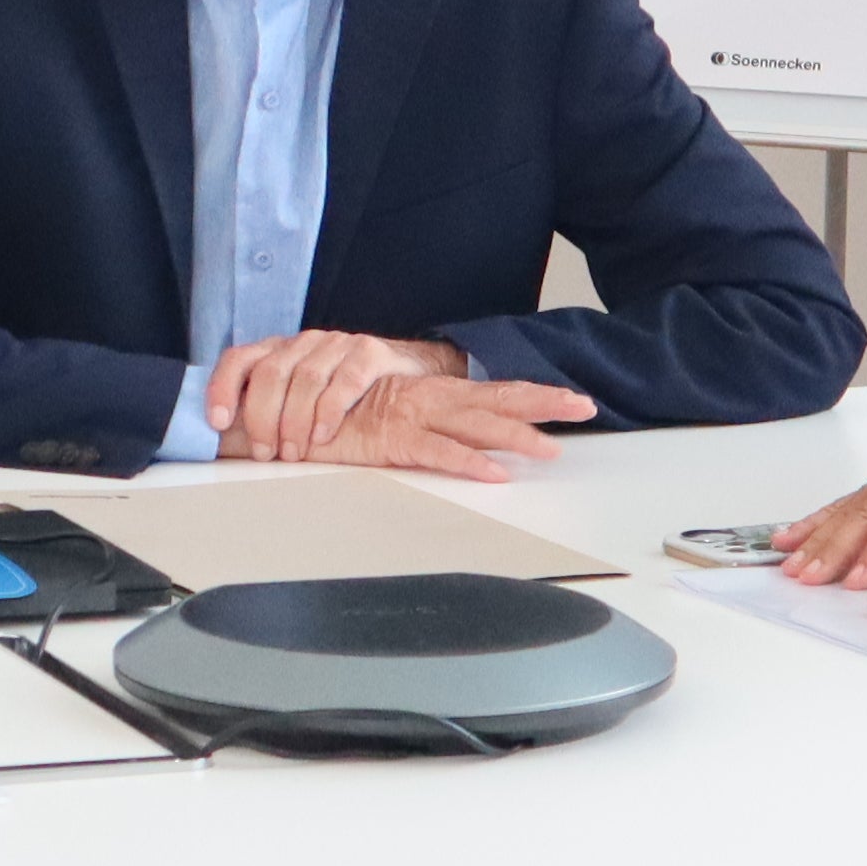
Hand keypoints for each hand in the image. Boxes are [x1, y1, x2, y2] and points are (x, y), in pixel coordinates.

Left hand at [205, 327, 462, 462]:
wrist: (409, 376)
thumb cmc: (347, 396)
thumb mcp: (301, 400)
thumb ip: (269, 412)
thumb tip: (228, 444)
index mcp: (280, 351)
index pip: (239, 359)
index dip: (223, 388)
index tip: (218, 422)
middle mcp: (305, 343)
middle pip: (270, 373)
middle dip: (262, 417)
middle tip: (265, 452)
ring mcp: (337, 344)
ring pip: (305, 378)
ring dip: (295, 421)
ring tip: (294, 453)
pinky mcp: (370, 352)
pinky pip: (346, 379)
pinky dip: (330, 410)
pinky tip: (324, 434)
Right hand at [286, 366, 596, 483]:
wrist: (280, 410)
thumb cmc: (327, 417)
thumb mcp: (381, 420)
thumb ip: (415, 426)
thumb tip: (453, 440)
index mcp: (427, 393)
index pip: (488, 391)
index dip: (531, 394)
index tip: (570, 400)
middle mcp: (424, 398)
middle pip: (494, 398)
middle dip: (541, 402)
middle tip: (585, 407)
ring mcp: (409, 415)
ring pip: (474, 423)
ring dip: (516, 435)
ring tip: (552, 448)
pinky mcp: (388, 438)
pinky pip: (435, 452)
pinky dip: (467, 463)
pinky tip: (495, 474)